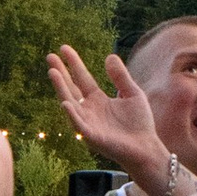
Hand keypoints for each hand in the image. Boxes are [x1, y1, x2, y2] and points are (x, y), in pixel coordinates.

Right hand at [46, 43, 166, 185]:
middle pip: (71, 88)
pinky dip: (72, 115)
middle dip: (60, 73)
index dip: (73, 63)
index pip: (82, 78)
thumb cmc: (139, 123)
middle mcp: (89, 110)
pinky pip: (79, 125)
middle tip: (50, 56)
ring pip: (70, 103)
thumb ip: (121, 77)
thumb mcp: (132, 93)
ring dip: (61, 89)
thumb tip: (110, 56)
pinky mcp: (91, 136)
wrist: (146, 147)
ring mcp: (88, 123)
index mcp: (98, 99)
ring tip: (53, 72)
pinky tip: (66, 103)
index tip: (63, 48)